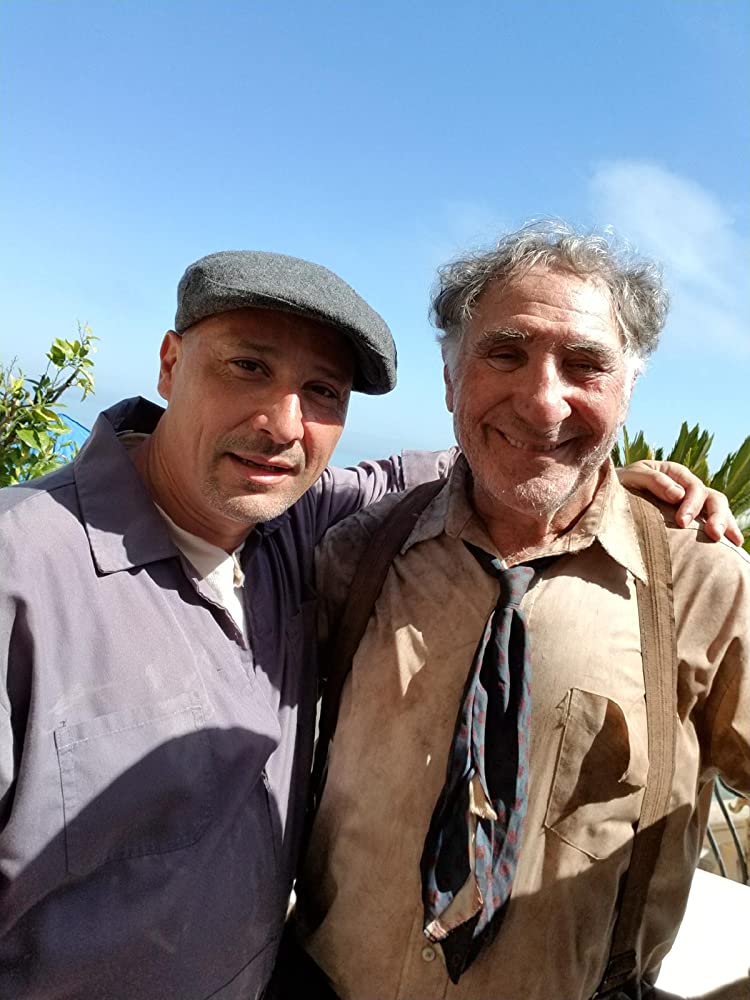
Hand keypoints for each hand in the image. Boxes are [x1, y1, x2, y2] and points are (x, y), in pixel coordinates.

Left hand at [617, 460, 743, 544]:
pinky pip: (711, 522)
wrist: (605, 498)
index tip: (682, 522)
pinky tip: (735, 545)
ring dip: (725, 523)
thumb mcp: (631, 478)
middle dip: (716, 516)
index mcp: (673, 473)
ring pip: (717, 509)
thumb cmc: (617, 486)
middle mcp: (686, 487)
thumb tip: (678, 494)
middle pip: (711, 498)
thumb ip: (653, 481)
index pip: (692, 486)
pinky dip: (726, 530)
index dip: (691, 503)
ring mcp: (689, 503)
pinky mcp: (689, 519)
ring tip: (730, 542)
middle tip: (714, 534)